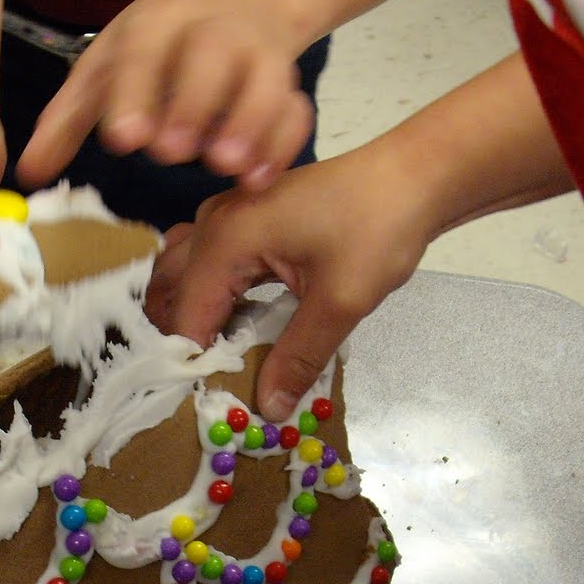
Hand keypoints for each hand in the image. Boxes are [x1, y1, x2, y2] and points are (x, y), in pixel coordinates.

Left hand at [15, 0, 313, 192]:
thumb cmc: (162, 44)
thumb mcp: (108, 67)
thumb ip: (68, 121)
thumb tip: (28, 174)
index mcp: (157, 25)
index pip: (144, 51)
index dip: (135, 93)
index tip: (123, 139)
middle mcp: (212, 32)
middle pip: (209, 58)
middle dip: (192, 104)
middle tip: (171, 153)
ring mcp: (257, 55)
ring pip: (264, 80)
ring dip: (248, 123)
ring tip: (228, 167)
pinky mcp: (288, 82)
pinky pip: (295, 110)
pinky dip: (283, 143)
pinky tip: (261, 179)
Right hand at [146, 148, 431, 420]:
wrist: (414, 175)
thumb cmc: (378, 227)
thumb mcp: (340, 302)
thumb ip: (298, 357)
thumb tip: (269, 408)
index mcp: (225, 240)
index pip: (185, 318)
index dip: (192, 366)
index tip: (210, 402)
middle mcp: (212, 224)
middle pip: (169, 294)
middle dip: (183, 342)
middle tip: (209, 384)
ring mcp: (225, 216)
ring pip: (183, 277)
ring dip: (193, 318)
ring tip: (218, 360)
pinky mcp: (244, 219)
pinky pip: (206, 264)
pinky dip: (210, 297)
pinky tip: (234, 326)